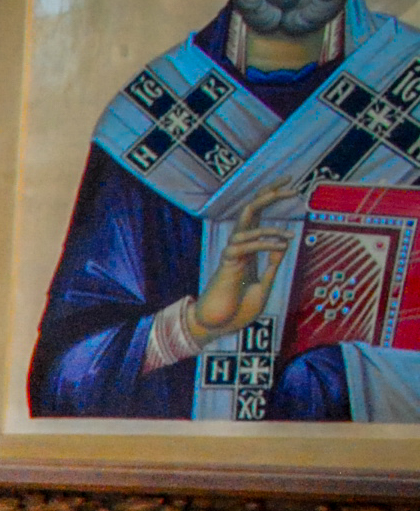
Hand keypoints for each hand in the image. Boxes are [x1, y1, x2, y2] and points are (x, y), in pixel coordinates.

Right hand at [187, 176, 303, 343]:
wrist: (218, 329)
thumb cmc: (238, 311)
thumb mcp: (264, 286)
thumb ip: (272, 267)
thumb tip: (283, 246)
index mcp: (248, 251)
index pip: (258, 217)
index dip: (271, 199)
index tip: (291, 187)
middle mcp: (239, 247)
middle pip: (249, 210)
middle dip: (269, 193)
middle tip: (290, 181)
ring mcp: (232, 254)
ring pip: (246, 224)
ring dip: (270, 228)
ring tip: (290, 236)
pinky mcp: (227, 264)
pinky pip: (244, 245)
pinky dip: (265, 243)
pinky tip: (281, 247)